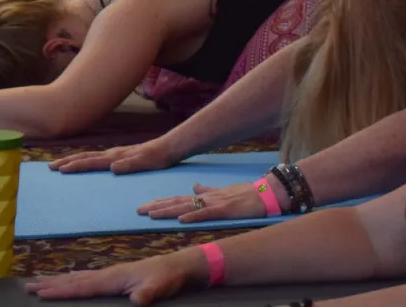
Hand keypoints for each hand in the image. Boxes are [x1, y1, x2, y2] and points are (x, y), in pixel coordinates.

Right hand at [27, 249, 204, 303]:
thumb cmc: (167, 277)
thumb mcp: (159, 287)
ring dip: (59, 282)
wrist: (177, 266)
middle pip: (74, 280)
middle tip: (28, 287)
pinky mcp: (115, 278)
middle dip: (51, 284)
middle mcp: (108, 274)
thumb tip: (136, 301)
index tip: (40, 293)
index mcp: (114, 277)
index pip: (82, 286)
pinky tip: (70, 282)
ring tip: (40, 283)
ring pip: (78, 279)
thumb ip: (146, 293)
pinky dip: (73, 281)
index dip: (61, 291)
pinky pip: (87, 280)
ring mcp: (111, 275)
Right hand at [49, 136, 183, 174]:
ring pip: (90, 156)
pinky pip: (97, 158)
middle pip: (85, 157)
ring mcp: (115, 153)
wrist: (168, 147)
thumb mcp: (146, 162)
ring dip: (74, 160)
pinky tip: (85, 163)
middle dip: (68, 162)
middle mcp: (113, 154)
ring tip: (61, 165)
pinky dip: (85, 160)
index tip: (60, 170)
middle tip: (50, 167)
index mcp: (116, 156)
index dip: (75, 166)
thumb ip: (130, 165)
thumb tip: (112, 167)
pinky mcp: (120, 156)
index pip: (91, 161)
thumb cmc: (158, 157)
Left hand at [137, 180, 270, 223]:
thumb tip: (194, 186)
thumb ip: (207, 190)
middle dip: (157, 206)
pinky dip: (193, 216)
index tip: (145, 206)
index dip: (161, 202)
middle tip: (138, 211)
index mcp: (205, 196)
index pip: (178, 199)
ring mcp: (215, 203)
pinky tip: (181, 220)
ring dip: (169, 211)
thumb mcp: (223, 191)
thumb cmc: (246, 194)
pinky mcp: (226, 210)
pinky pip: (207, 214)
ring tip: (152, 215)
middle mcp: (207, 198)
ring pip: (187, 207)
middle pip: (177, 202)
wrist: (267, 193)